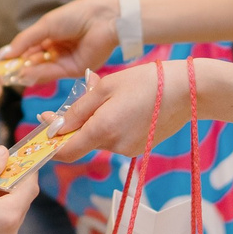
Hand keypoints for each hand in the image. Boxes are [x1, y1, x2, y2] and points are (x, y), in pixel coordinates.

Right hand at [4, 0, 121, 79]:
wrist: (103, 20)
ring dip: (27, 71)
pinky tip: (28, 73)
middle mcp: (54, 49)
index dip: (13, 55)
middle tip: (5, 71)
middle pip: (32, 61)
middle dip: (19, 65)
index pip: (26, 48)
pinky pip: (53, 74)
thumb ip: (25, 40)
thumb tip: (5, 54)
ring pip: (41, 69)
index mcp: (48, 35)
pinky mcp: (73, 70)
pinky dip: (39, 74)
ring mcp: (63, 60)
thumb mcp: (46, 25)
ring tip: (15, 72)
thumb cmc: (76, 16)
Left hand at [50, 59, 195, 162]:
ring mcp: (128, 150)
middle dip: (77, 123)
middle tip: (82, 95)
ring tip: (108, 94)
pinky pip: (115, 139)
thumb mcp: (105, 87)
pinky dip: (112, 125)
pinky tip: (124, 105)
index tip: (44, 125)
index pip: (65, 152)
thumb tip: (55, 127)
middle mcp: (114, 147)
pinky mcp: (139, 148)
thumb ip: (77, 110)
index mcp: (102, 131)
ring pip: (99, 139)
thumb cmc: (146, 82)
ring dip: (96, 121)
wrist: (188, 91)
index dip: (51, 143)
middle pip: (82, 143)